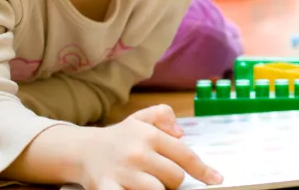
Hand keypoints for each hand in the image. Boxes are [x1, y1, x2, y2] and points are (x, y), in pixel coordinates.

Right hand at [77, 104, 222, 189]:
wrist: (82, 149)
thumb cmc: (119, 137)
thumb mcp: (142, 118)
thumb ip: (164, 116)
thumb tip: (181, 133)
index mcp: (149, 135)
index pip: (185, 155)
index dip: (203, 170)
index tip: (216, 180)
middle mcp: (138, 153)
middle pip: (175, 178)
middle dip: (173, 180)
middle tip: (161, 175)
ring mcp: (122, 172)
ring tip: (149, 183)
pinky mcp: (106, 188)